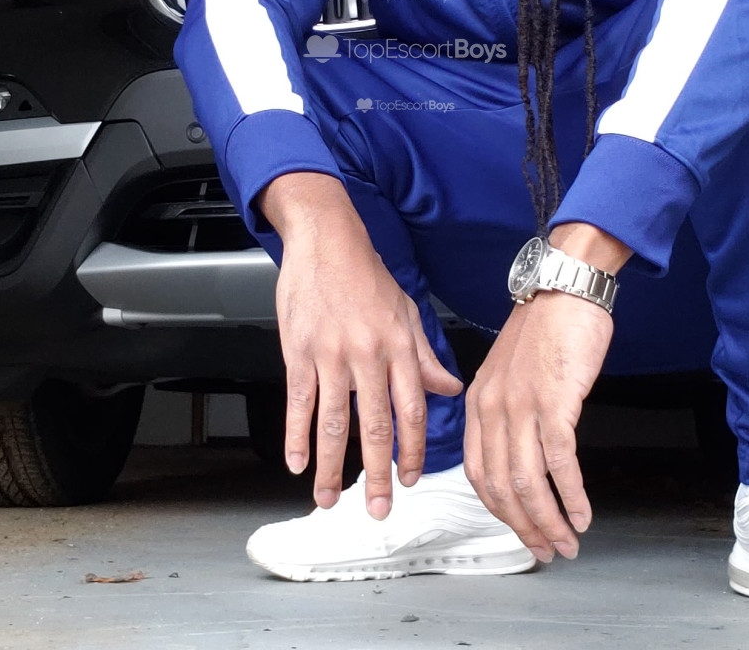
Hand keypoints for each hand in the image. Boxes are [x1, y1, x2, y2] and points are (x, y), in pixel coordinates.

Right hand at [261, 173, 462, 519]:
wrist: (326, 239)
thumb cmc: (365, 273)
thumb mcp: (406, 312)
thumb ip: (425, 356)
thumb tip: (450, 388)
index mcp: (399, 346)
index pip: (411, 410)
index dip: (411, 449)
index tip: (409, 479)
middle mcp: (368, 355)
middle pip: (374, 425)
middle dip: (377, 473)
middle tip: (378, 509)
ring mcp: (331, 354)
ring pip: (334, 422)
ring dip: (332, 466)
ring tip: (329, 499)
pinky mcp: (299, 351)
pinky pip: (299, 402)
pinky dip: (297, 435)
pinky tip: (297, 462)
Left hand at [463, 222, 629, 561]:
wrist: (564, 290)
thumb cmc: (544, 327)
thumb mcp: (508, 370)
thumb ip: (505, 409)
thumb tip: (516, 451)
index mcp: (477, 402)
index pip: (478, 472)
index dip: (500, 510)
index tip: (520, 530)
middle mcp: (492, 408)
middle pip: (501, 485)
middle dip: (525, 526)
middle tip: (547, 550)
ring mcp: (521, 405)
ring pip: (528, 481)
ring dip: (548, 520)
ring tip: (567, 542)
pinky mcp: (554, 401)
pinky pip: (559, 462)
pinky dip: (570, 495)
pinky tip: (582, 513)